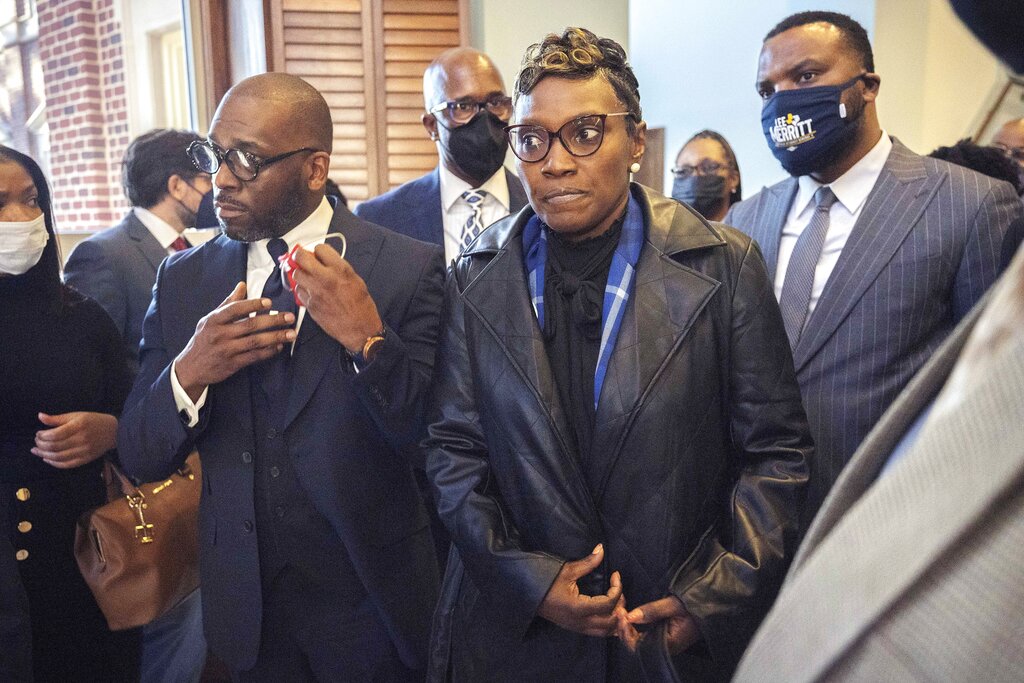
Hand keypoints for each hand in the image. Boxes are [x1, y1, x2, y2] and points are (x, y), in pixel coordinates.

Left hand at [32, 411, 116, 468]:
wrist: (114, 432)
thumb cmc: (94, 421)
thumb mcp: (76, 415)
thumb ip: (57, 418)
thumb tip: (40, 416)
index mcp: (79, 426)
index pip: (55, 434)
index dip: (42, 435)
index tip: (38, 433)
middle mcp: (81, 439)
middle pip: (55, 446)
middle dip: (41, 445)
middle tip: (36, 442)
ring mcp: (84, 451)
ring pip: (58, 457)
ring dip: (44, 454)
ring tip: (36, 451)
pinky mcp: (85, 459)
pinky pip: (66, 464)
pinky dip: (54, 463)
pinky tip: (47, 459)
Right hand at [174, 282, 296, 401]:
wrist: (191, 368)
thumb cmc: (204, 339)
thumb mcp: (210, 319)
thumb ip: (228, 303)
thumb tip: (242, 285)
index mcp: (214, 320)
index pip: (235, 309)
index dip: (253, 305)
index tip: (270, 303)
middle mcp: (219, 334)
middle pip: (250, 325)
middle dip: (273, 320)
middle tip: (289, 317)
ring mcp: (226, 350)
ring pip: (255, 341)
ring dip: (276, 337)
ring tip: (291, 333)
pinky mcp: (232, 364)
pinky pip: (254, 356)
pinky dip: (268, 351)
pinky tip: (279, 346)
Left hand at [290, 243, 382, 352]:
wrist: (359, 328)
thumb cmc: (361, 307)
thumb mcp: (356, 280)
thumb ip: (339, 268)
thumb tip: (326, 261)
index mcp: (340, 269)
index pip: (320, 248)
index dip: (318, 251)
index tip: (318, 255)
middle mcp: (325, 278)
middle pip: (301, 257)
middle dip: (300, 256)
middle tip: (302, 259)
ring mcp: (315, 291)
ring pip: (296, 274)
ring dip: (301, 274)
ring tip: (308, 278)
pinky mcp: (309, 304)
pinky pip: (299, 291)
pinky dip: (302, 290)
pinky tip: (311, 293)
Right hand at [537, 544, 623, 636]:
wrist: (528, 595)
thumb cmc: (547, 581)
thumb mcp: (567, 570)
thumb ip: (587, 563)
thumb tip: (602, 549)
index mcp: (578, 608)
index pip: (608, 604)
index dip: (617, 589)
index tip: (615, 575)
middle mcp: (580, 622)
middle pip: (611, 622)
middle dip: (619, 607)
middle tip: (617, 591)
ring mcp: (578, 628)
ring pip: (605, 632)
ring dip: (615, 618)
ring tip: (615, 602)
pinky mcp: (576, 629)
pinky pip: (598, 632)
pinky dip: (608, 624)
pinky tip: (608, 611)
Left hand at [625, 596, 699, 654]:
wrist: (710, 607)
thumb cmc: (695, 607)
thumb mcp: (675, 605)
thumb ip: (653, 611)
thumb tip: (631, 616)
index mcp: (667, 644)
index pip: (638, 646)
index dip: (626, 632)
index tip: (622, 615)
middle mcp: (663, 647)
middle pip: (634, 644)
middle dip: (624, 628)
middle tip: (620, 610)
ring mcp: (661, 642)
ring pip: (637, 639)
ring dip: (627, 626)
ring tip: (622, 610)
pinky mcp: (660, 635)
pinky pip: (642, 634)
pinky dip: (634, 625)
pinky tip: (629, 614)